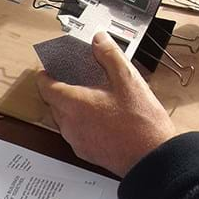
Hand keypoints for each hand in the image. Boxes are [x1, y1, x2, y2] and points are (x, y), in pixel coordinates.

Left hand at [36, 33, 177, 176]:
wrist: (152, 158)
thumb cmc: (141, 124)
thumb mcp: (128, 80)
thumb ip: (110, 55)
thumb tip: (99, 40)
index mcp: (75, 104)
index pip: (45, 87)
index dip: (46, 75)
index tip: (50, 68)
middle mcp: (70, 125)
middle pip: (54, 103)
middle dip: (61, 89)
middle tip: (77, 78)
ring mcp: (77, 141)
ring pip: (65, 119)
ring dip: (72, 107)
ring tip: (93, 96)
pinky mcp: (87, 153)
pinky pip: (76, 132)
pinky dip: (81, 122)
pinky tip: (102, 116)